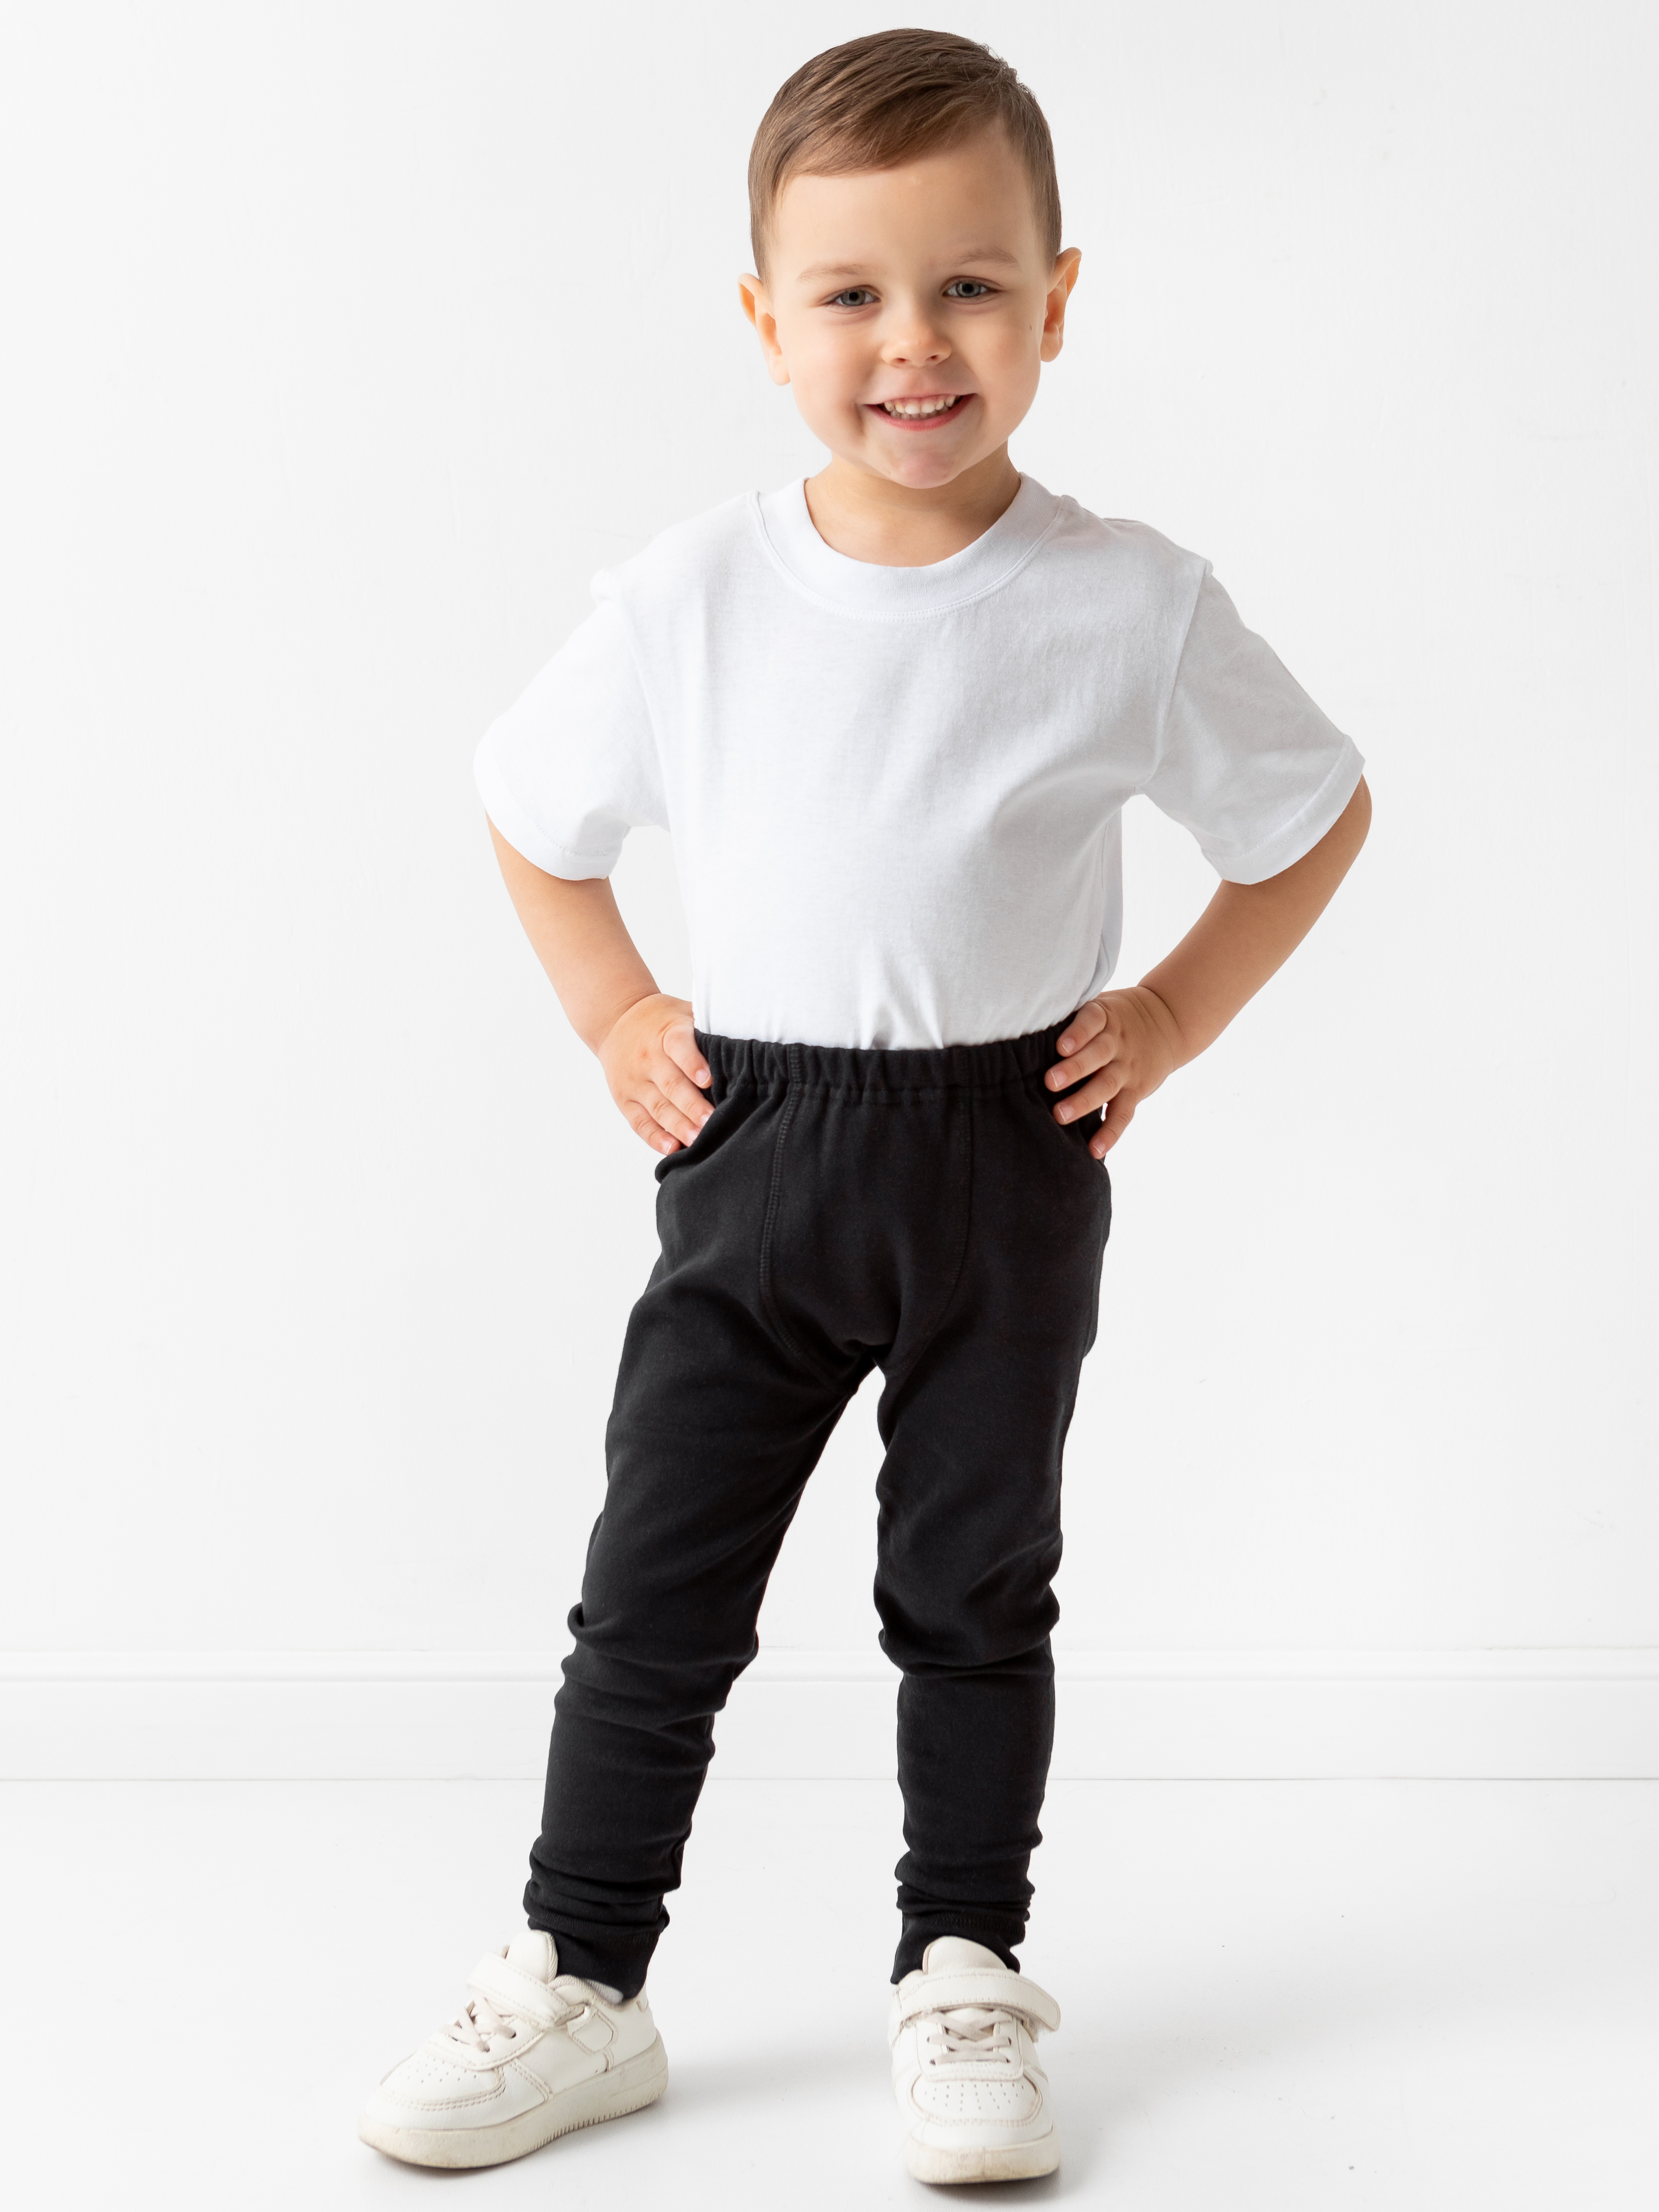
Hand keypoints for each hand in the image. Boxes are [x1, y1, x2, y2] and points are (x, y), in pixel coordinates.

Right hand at [597, 993, 712, 1154]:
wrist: (617, 1019)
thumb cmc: (664, 1020)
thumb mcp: (685, 1013)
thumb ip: (710, 1028)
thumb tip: (750, 1042)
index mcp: (667, 1033)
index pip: (679, 1047)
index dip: (693, 1064)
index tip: (709, 1080)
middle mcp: (648, 1057)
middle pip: (671, 1085)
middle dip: (692, 1106)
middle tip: (711, 1122)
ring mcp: (634, 1081)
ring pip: (657, 1107)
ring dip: (678, 1126)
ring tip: (697, 1140)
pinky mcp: (625, 1099)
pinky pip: (640, 1122)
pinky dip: (655, 1137)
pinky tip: (671, 1148)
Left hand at [1045, 987, 1183, 1157]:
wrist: (1167, 1022)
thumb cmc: (1115, 1018)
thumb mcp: (1101, 1006)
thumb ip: (1074, 1019)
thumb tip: (1025, 1032)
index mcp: (1105, 1018)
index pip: (1092, 1022)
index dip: (1077, 1034)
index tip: (1060, 1047)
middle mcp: (1117, 1043)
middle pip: (1097, 1055)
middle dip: (1074, 1069)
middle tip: (1050, 1082)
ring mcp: (1127, 1069)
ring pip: (1107, 1085)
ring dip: (1084, 1101)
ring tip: (1061, 1115)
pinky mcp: (1135, 1091)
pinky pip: (1123, 1113)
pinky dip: (1110, 1133)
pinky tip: (1095, 1149)